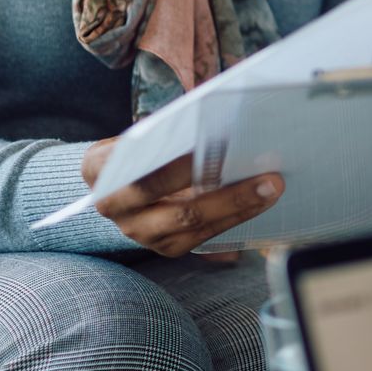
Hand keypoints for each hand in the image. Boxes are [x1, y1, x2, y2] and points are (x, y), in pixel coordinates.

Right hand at [81, 138, 283, 257]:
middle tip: (268, 176)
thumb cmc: (141, 148)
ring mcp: (138, 232)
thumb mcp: (141, 134)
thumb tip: (222, 123)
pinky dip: (234, 217)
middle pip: (175, 204)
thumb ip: (169, 132)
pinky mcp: (165, 247)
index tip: (215, 150)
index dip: (178, 165)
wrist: (119, 183)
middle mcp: (113, 205)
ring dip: (238, 207)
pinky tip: (260, 200)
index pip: (140, 167)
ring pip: (191, 224)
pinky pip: (203, 237)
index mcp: (99, 167)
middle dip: (225, 192)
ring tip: (272, 188)